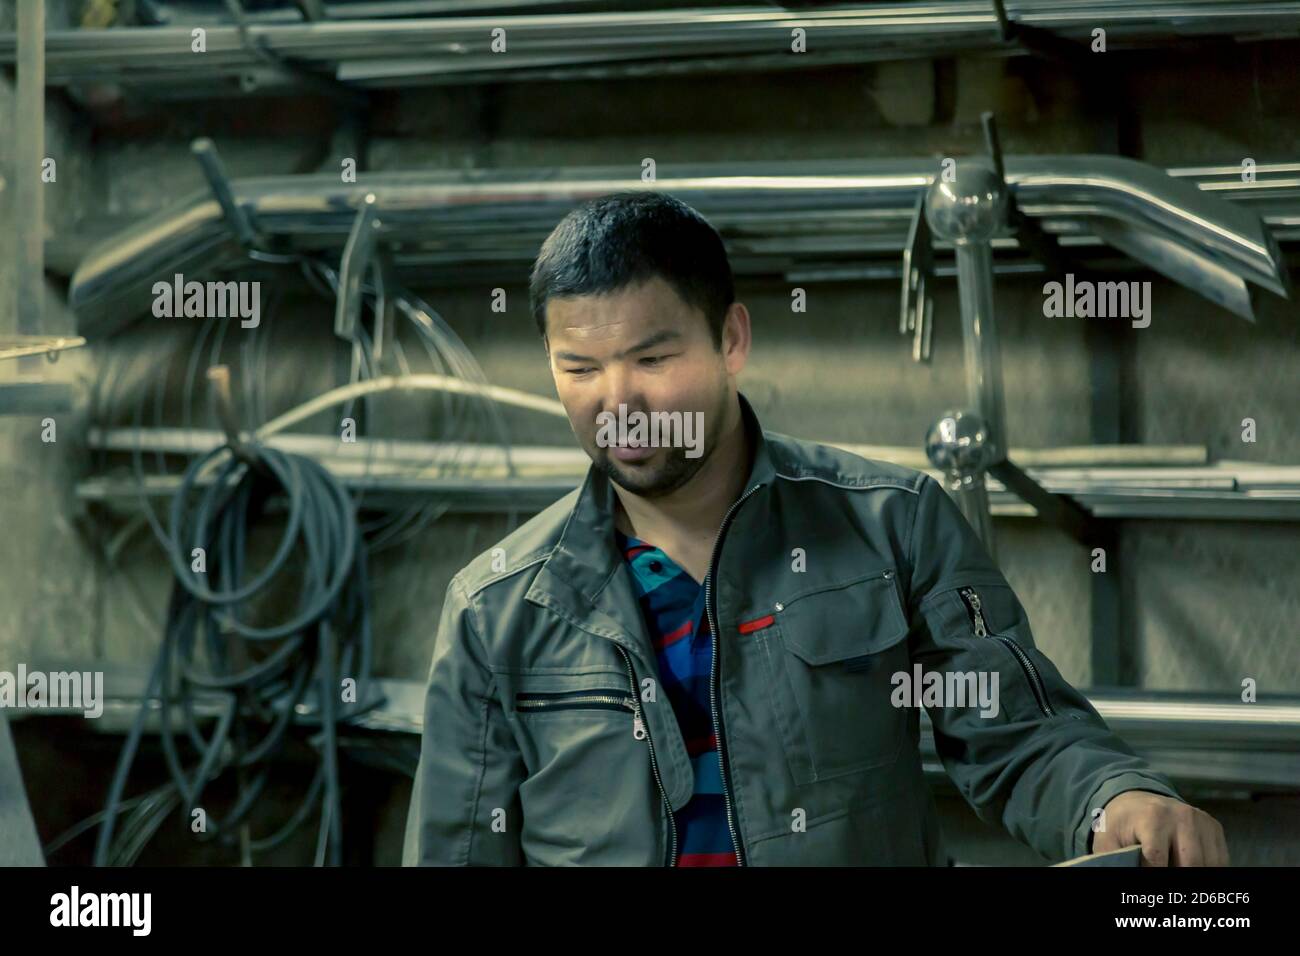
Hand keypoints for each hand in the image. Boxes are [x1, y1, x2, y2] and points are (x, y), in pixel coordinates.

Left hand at [1093, 790, 1228, 865]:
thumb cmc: (1121, 825)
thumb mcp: (1109, 840)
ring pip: (1210, 864)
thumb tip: (1121, 870)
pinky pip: (1220, 859)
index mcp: (1152, 817)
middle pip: (1190, 863)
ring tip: (1174, 868)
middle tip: (1165, 879)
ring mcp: (1201, 820)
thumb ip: (1114, 860)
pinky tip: (1188, 866)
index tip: (1145, 871)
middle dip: (1177, 874)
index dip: (1151, 872)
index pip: (1158, 859)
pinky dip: (1208, 868)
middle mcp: (1181, 816)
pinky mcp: (1213, 826)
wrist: (1134, 800)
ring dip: (1194, 873)